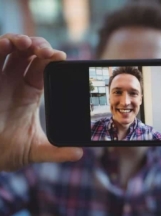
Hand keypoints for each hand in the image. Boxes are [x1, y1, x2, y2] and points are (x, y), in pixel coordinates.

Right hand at [0, 33, 82, 170]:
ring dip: (18, 41)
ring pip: (8, 50)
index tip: (60, 57)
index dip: (51, 60)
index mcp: (30, 93)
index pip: (43, 68)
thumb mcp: (35, 150)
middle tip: (47, 51)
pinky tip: (5, 45)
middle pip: (28, 54)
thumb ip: (56, 152)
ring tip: (27, 43)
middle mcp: (15, 82)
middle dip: (38, 47)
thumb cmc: (7, 151)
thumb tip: (79, 154)